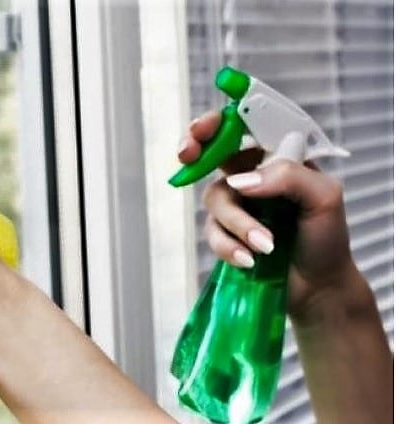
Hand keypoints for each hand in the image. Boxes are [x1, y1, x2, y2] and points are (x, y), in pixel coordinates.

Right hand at [179, 110, 363, 320]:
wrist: (319, 286)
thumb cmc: (326, 238)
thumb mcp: (324, 197)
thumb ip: (287, 177)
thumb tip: (241, 181)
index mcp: (278, 158)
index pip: (246, 127)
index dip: (219, 122)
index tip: (203, 128)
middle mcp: (253, 176)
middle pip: (212, 153)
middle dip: (195, 151)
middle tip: (188, 156)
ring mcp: (237, 204)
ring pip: (214, 199)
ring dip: (237, 223)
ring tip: (265, 246)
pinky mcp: (226, 233)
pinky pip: (213, 232)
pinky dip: (229, 246)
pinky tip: (250, 260)